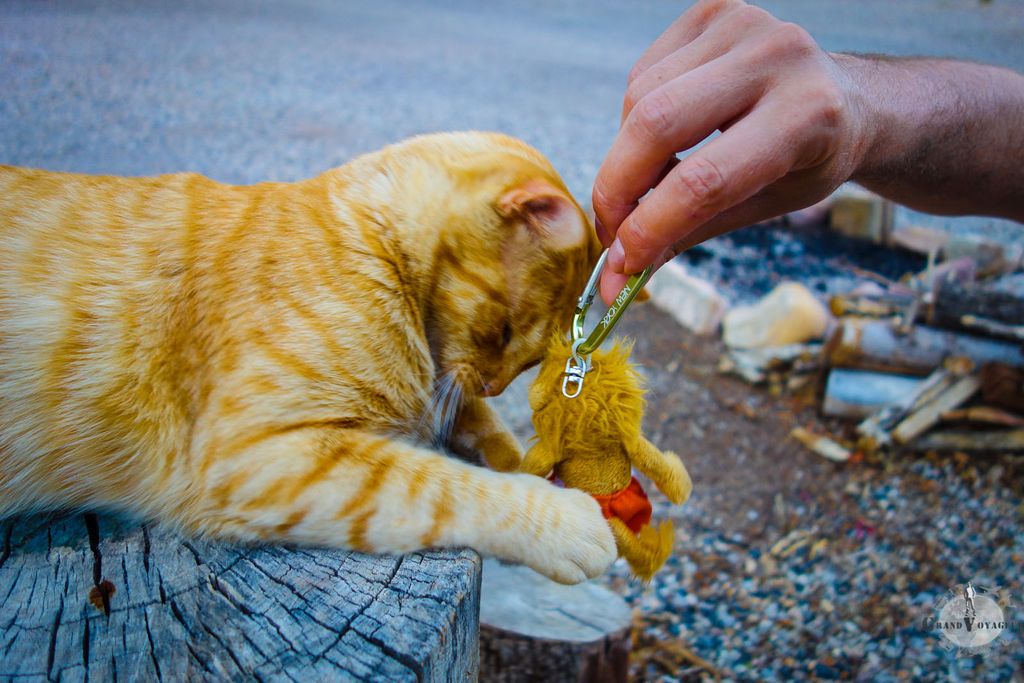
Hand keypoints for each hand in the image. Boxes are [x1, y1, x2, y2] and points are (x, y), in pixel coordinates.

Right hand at [592, 0, 865, 303]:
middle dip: (617, 188)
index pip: (704, 181)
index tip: (623, 261)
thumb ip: (689, 234)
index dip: (651, 226)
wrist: (846, 99)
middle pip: (657, 126)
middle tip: (610, 231)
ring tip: (646, 184)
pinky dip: (635, 119)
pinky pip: (643, 74)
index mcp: (807, 116)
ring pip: (640, 100)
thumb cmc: (807, 161)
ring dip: (625, 156)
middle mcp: (776, 57)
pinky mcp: (712, 10)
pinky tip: (663, 137)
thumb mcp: (765, 207)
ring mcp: (742, 23)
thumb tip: (619, 277)